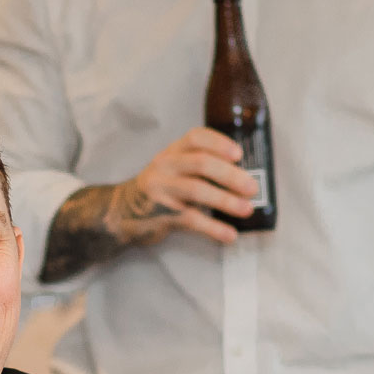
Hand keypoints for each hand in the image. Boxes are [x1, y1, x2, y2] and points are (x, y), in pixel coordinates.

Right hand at [114, 128, 257, 246]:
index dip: (219, 143)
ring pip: (197, 191)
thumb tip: (243, 176)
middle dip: (230, 175)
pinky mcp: (161, 214)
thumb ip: (198, 166)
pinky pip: (191, 220)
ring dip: (226, 200)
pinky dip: (213, 229)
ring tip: (247, 209)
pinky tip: (230, 235)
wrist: (122, 212)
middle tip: (252, 188)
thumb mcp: (173, 169)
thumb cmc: (161, 189)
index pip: (196, 137)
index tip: (239, 154)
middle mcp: (165, 166)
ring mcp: (161, 190)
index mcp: (172, 151)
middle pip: (201, 164)